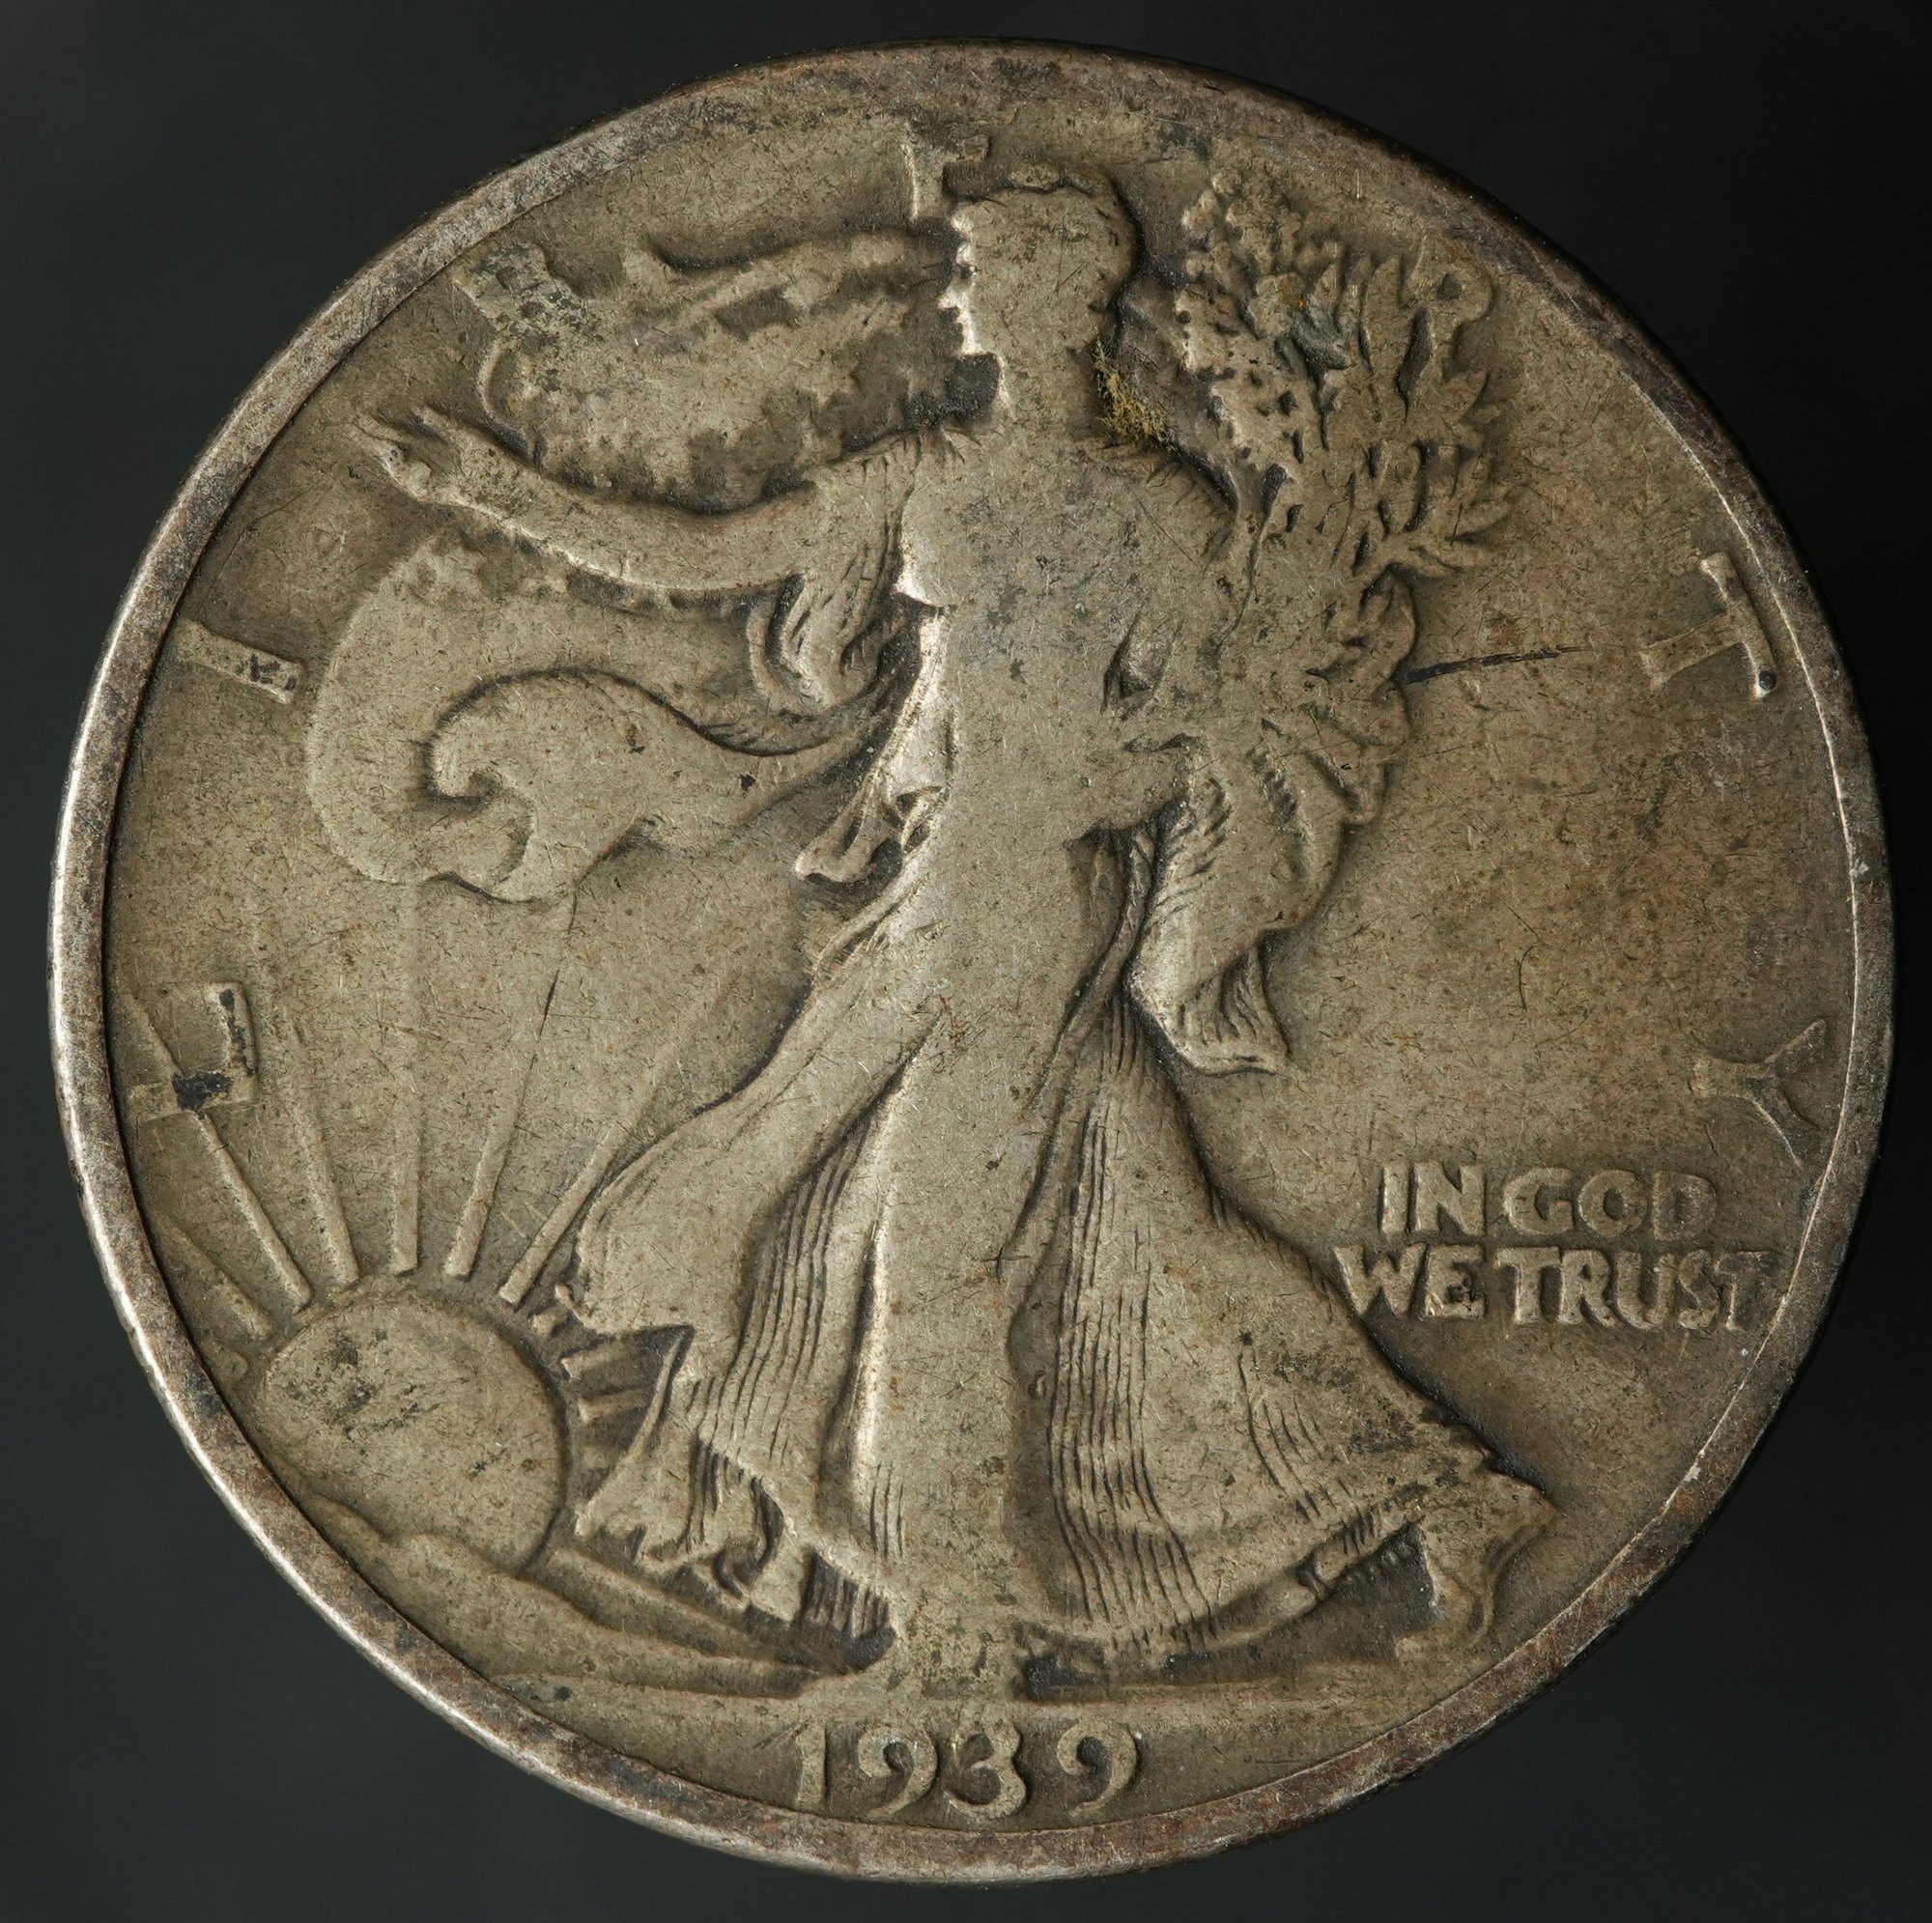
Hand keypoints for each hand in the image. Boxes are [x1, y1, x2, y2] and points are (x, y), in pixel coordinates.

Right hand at [354, 405, 524, 518]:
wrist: (501, 482)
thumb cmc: (487, 456)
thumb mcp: (461, 433)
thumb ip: (440, 422)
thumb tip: (419, 407)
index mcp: (430, 444)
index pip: (398, 433)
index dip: (380, 427)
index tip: (362, 417)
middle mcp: (425, 460)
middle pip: (391, 450)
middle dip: (371, 441)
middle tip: (350, 429)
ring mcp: (427, 477)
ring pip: (397, 469)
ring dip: (388, 457)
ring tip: (383, 446)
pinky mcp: (433, 492)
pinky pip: (413, 485)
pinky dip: (412, 475)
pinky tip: (417, 465)